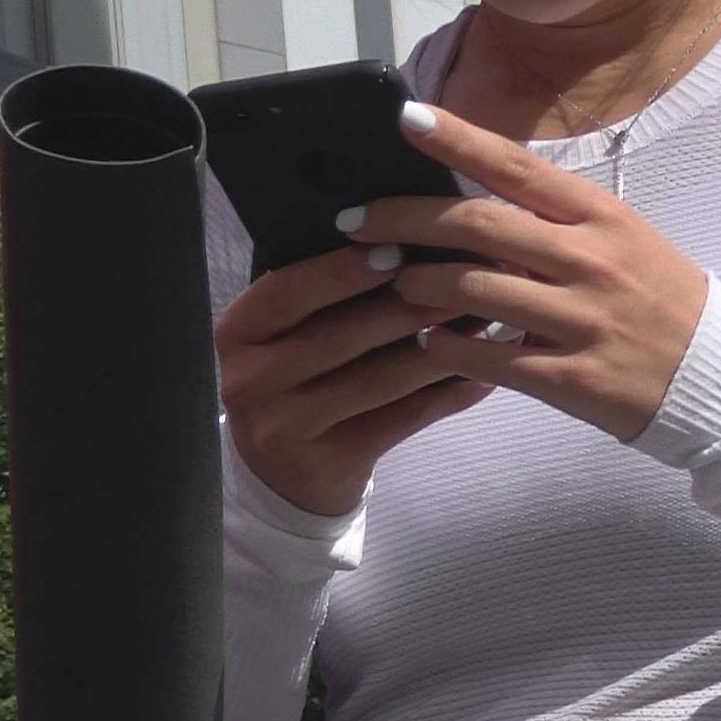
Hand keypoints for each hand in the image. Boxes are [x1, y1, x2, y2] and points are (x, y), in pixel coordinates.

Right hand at [216, 236, 492, 519]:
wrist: (281, 480)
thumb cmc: (294, 383)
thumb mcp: (284, 336)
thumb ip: (319, 295)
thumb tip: (403, 239)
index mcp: (238, 333)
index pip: (286, 292)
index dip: (340, 271)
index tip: (396, 249)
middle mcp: (250, 381)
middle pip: (337, 337)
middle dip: (406, 307)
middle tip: (463, 281)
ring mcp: (284, 428)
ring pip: (376, 381)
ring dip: (436, 349)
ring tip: (482, 322)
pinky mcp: (326, 465)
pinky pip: (399, 422)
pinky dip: (444, 397)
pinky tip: (480, 376)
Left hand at [335, 100, 714, 441]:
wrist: (714, 374)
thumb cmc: (656, 298)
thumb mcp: (618, 238)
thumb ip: (550, 220)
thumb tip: (469, 198)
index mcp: (598, 215)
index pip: (515, 166)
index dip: (455, 139)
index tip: (403, 119)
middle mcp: (588, 259)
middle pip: (477, 227)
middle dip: (402, 220)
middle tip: (353, 220)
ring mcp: (581, 320)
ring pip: (474, 293)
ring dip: (418, 288)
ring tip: (391, 285)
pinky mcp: (573, 377)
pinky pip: (491, 360)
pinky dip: (449, 348)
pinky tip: (428, 342)